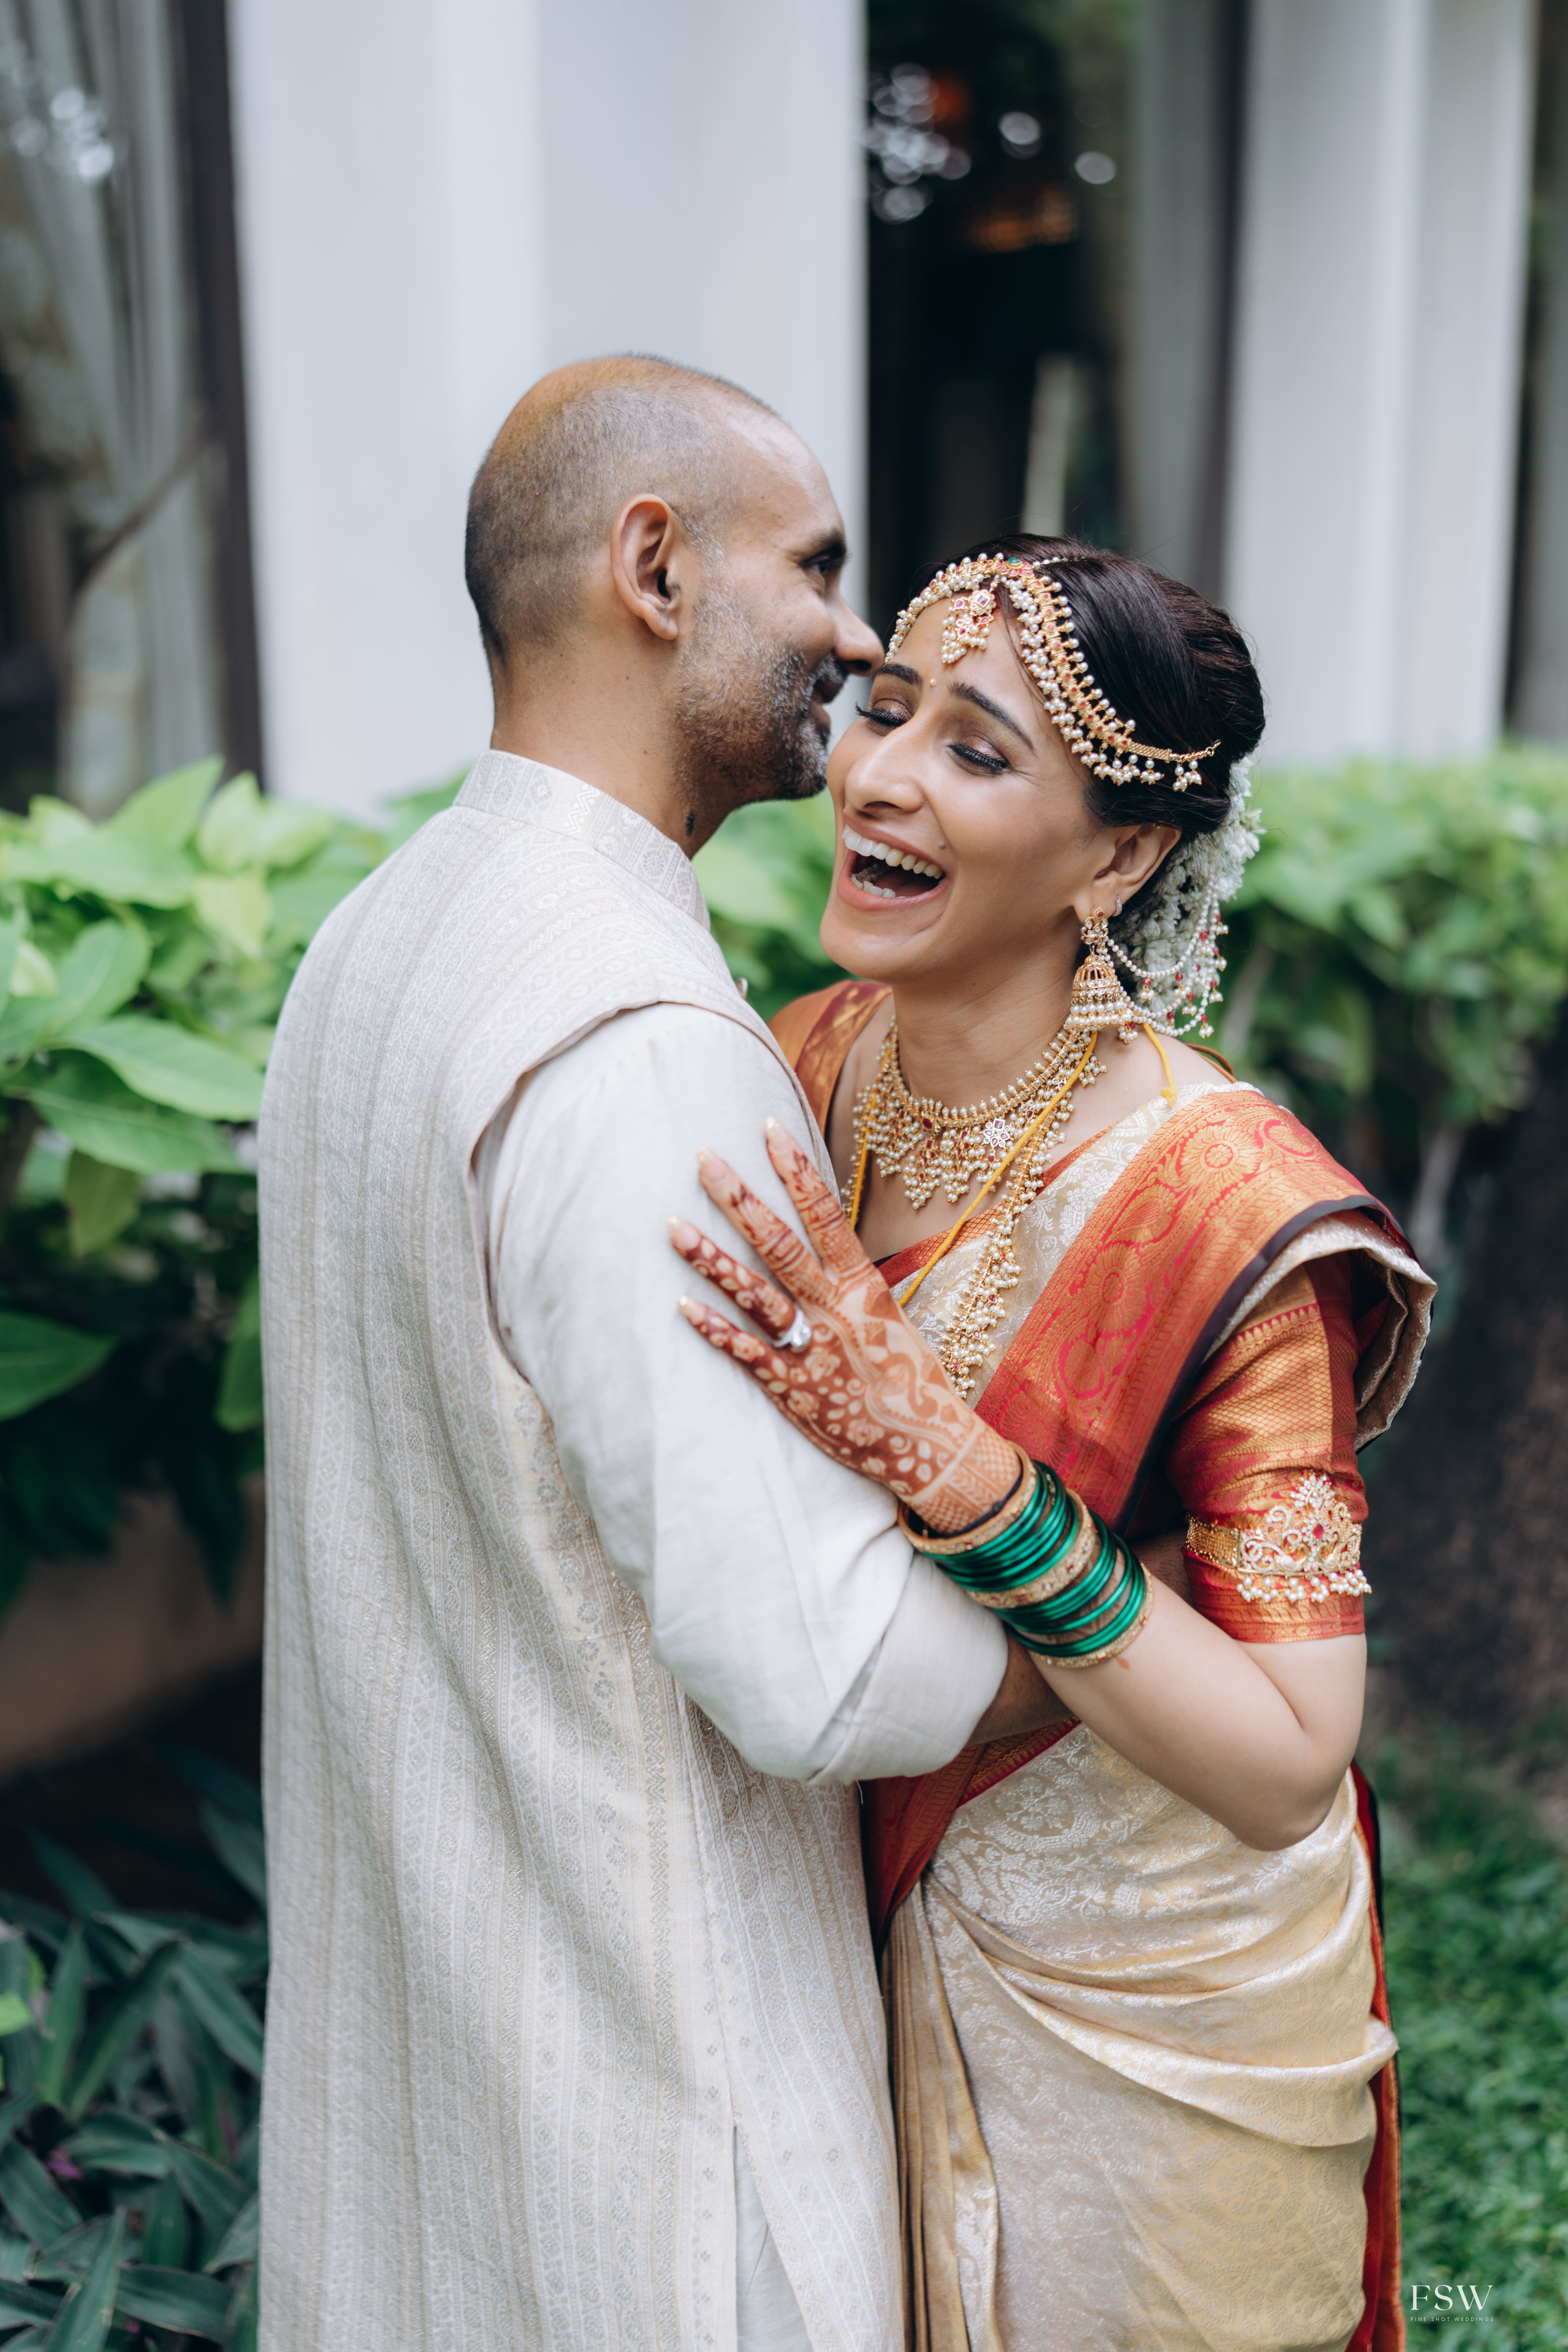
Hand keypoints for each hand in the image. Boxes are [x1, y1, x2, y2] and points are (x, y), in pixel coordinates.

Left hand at [669, 1120, 1020, 1533]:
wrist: (926, 1445)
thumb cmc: (908, 1376)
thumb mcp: (887, 1315)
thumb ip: (850, 1282)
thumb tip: (822, 1242)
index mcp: (861, 1286)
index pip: (825, 1214)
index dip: (796, 1170)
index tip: (770, 1128)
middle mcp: (833, 1310)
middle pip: (779, 1243)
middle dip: (739, 1198)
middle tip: (703, 1158)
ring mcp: (809, 1349)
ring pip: (754, 1293)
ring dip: (711, 1259)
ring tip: (673, 1225)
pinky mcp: (791, 1388)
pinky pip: (745, 1352)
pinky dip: (713, 1328)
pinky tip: (682, 1304)